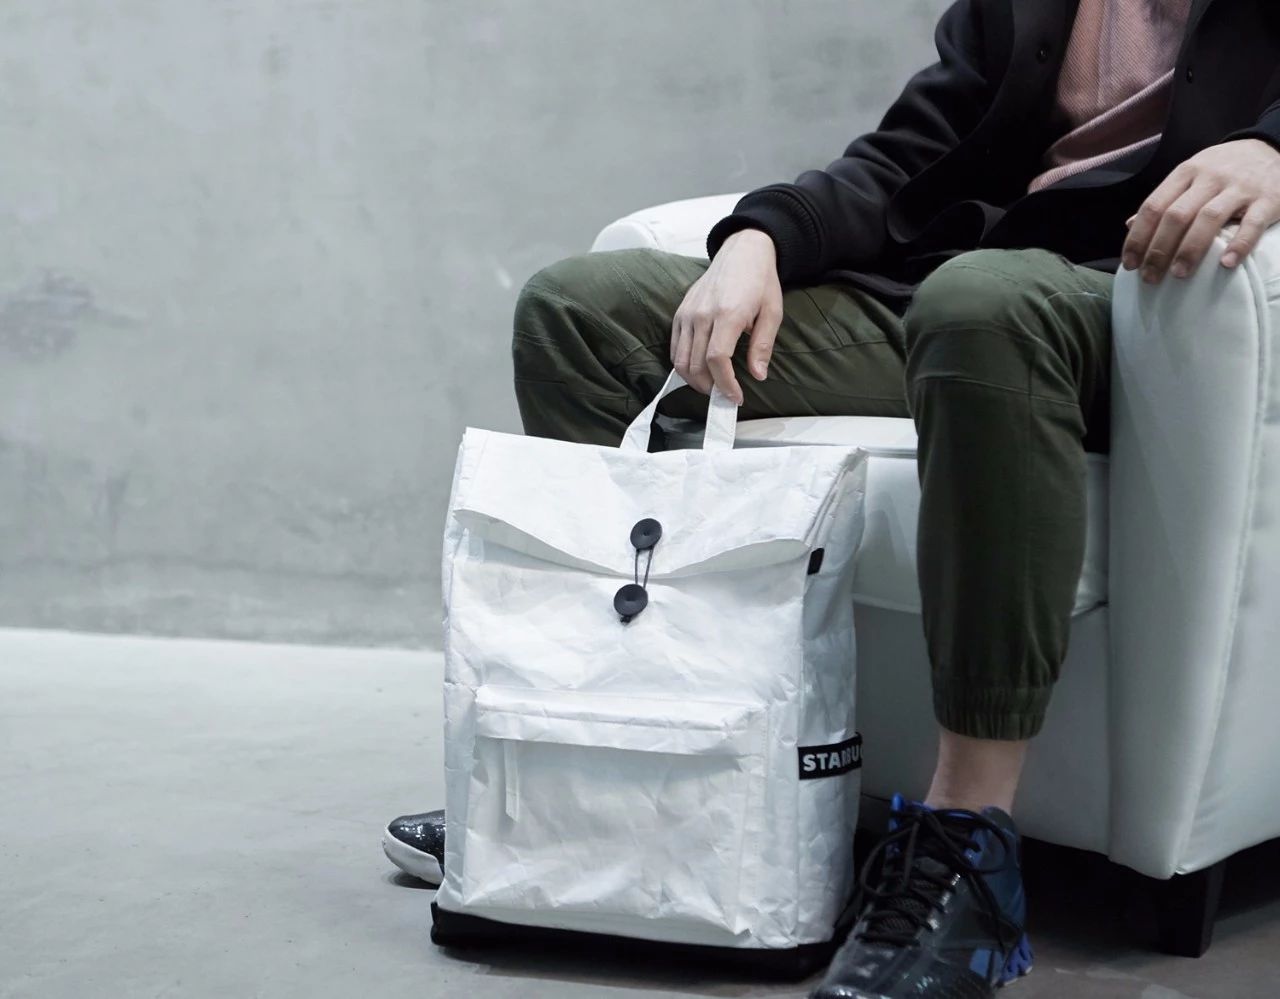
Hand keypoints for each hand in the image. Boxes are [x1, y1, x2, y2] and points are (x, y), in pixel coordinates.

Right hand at [670, 228, 782, 404]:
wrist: (742, 251)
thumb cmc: (760, 282)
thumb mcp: (772, 312)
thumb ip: (763, 345)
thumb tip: (758, 375)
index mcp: (728, 314)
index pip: (718, 359)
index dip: (725, 384)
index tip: (735, 397)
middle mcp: (702, 314)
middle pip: (696, 364)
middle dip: (710, 388)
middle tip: (724, 397)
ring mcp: (687, 313)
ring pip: (681, 360)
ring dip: (694, 381)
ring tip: (711, 387)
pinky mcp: (680, 313)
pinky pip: (675, 347)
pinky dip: (683, 365)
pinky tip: (698, 371)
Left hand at [1122, 138, 1279, 282]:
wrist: (1272, 148)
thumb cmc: (1222, 170)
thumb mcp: (1190, 176)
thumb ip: (1164, 200)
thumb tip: (1129, 225)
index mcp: (1185, 172)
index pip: (1153, 206)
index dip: (1138, 237)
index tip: (1129, 264)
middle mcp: (1210, 178)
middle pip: (1176, 215)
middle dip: (1158, 250)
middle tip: (1149, 277)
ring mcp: (1240, 187)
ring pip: (1209, 218)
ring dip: (1190, 249)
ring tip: (1178, 275)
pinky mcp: (1268, 199)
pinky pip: (1252, 223)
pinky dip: (1239, 245)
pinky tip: (1227, 264)